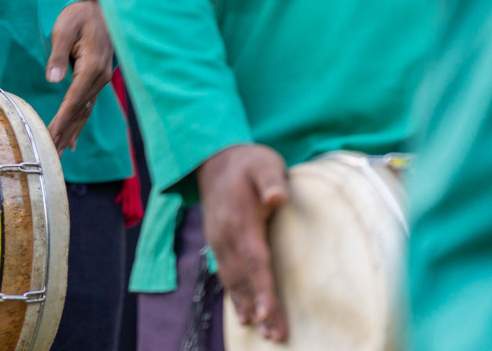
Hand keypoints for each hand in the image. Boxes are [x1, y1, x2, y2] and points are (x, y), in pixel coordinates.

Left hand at [44, 0, 113, 150]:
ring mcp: (100, 79)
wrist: (98, 5)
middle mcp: (99, 78)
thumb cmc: (79, 14)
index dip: (60, 122)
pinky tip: (73, 139)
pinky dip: (79, 123)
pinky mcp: (96, 78)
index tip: (48, 138)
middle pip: (79, 112)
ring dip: (72, 133)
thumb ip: (58, 54)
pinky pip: (87, 105)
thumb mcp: (64, 28)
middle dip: (65, 134)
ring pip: (84, 112)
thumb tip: (53, 80)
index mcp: (92, 67)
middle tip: (51, 157)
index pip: (73, 102)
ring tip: (60, 154)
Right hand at [198, 143, 290, 342]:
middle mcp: (225, 235)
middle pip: (243, 278)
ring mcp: (218, 240)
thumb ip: (272, 180)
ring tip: (263, 331)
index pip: (253, 260)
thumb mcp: (265, 163)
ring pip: (232, 279)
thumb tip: (278, 198)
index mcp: (240, 219)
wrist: (213, 158)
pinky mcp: (217, 242)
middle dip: (258, 308)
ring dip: (246, 306)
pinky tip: (244, 313)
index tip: (267, 313)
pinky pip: (225, 273)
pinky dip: (234, 295)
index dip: (260, 288)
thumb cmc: (248, 162)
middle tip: (275, 335)